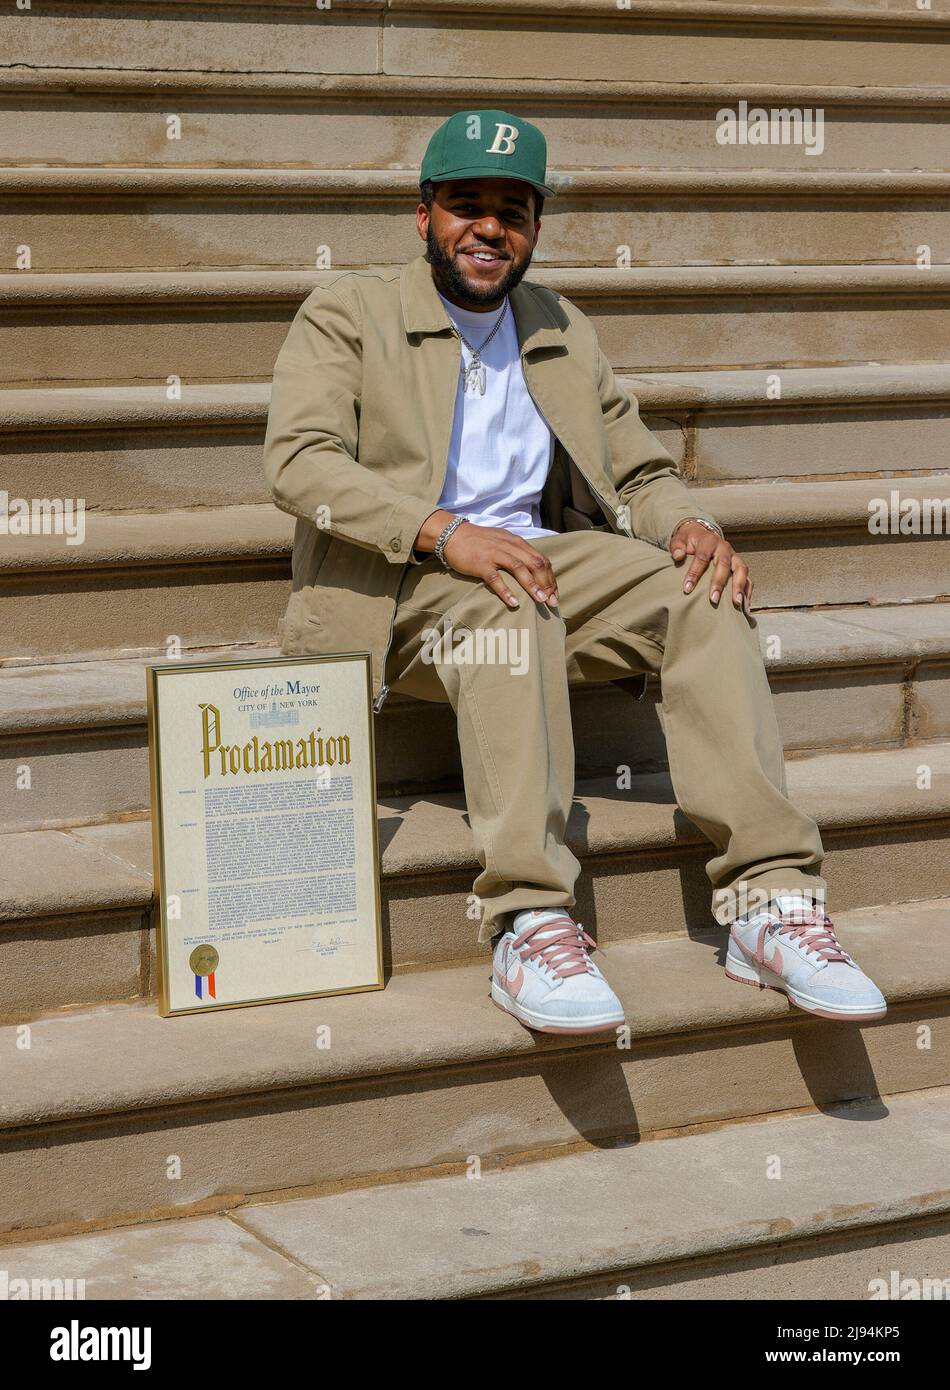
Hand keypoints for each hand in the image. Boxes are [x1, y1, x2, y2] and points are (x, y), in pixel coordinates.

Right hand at [440, 520, 559, 608]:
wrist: (452, 534)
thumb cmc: (479, 541)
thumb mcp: (503, 541)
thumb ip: (517, 552)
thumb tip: (533, 570)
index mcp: (517, 542)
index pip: (541, 560)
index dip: (550, 578)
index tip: (554, 594)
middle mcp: (509, 546)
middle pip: (535, 564)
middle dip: (546, 584)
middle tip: (552, 602)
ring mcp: (495, 554)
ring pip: (519, 569)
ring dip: (532, 586)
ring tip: (541, 601)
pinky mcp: (481, 563)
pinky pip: (495, 578)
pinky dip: (506, 591)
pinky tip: (514, 603)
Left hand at [670, 520, 752, 609]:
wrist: (700, 535)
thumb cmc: (689, 542)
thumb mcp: (679, 540)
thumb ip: (677, 547)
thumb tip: (678, 556)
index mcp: (709, 541)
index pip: (702, 557)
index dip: (695, 573)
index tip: (687, 589)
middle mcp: (724, 548)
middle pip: (724, 564)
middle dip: (719, 583)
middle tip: (713, 599)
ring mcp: (734, 557)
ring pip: (741, 570)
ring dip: (739, 587)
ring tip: (736, 603)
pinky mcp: (740, 566)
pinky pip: (748, 578)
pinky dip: (747, 591)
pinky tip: (744, 605)